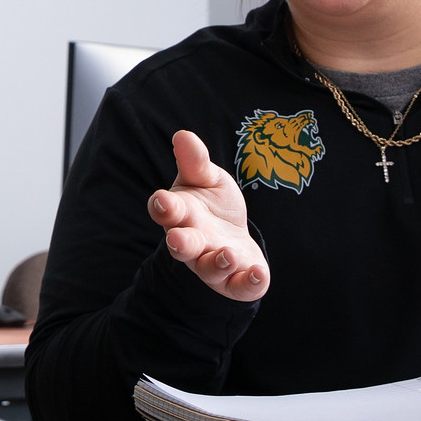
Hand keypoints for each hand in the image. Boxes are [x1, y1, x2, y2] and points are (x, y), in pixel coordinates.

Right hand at [148, 130, 269, 300]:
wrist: (232, 237)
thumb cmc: (213, 205)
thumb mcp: (207, 179)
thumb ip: (195, 161)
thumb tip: (182, 134)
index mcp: (181, 214)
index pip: (165, 211)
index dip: (162, 206)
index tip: (162, 200)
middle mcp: (192, 242)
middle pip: (181, 246)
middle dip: (180, 243)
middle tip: (177, 239)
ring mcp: (212, 264)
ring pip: (209, 268)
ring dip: (216, 263)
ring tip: (227, 254)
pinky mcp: (234, 281)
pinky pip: (239, 286)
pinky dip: (248, 282)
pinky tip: (259, 273)